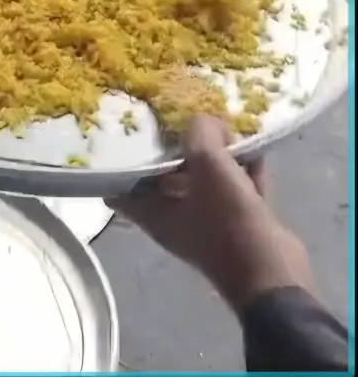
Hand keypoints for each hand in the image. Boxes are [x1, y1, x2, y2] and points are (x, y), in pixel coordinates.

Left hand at [107, 115, 315, 311]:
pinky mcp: (238, 223)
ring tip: (219, 126)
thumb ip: (200, 134)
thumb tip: (204, 120)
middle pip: (163, 178)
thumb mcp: (209, 165)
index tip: (120, 135)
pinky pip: (235, 189)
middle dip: (172, 150)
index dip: (117, 162)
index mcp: (151, 212)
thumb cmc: (227, 220)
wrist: (274, 271)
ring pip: (203, 182)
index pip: (118, 187)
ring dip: (213, 158)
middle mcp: (173, 218)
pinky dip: (242, 170)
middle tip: (175, 119)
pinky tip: (253, 147)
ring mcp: (206, 222)